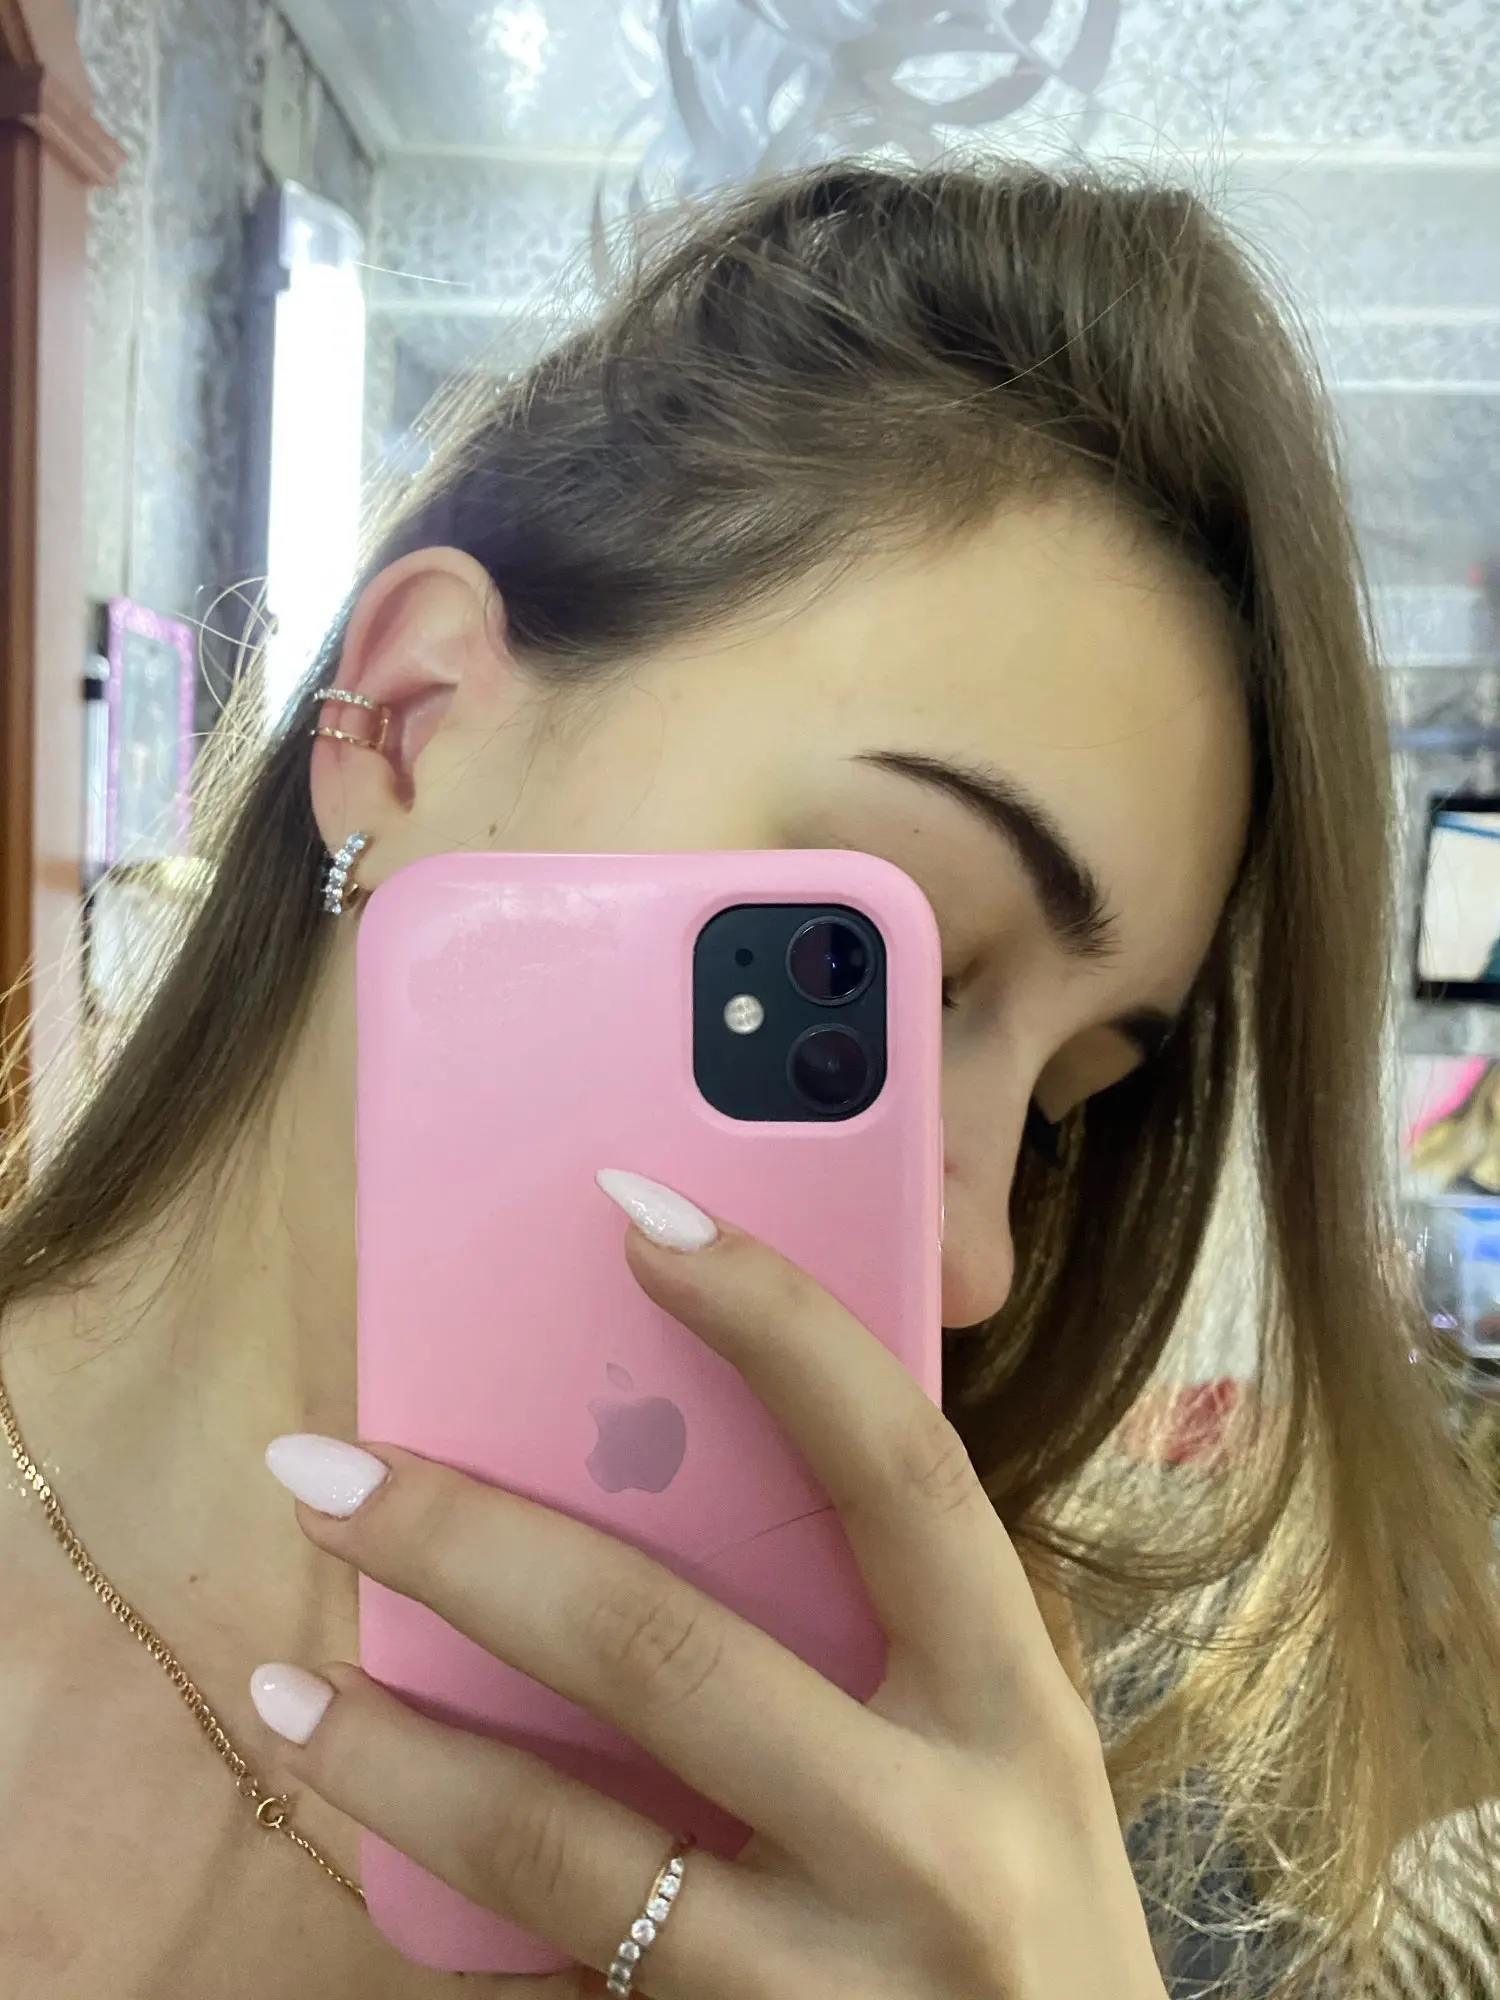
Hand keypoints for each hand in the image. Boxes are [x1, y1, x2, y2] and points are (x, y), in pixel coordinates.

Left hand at [254, 1173, 1168, 1998]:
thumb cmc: (1028, 1919)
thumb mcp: (1004, 1754)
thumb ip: (893, 1624)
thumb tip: (676, 1467)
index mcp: (1011, 1707)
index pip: (899, 1469)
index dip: (774, 1325)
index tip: (639, 1210)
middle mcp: (939, 1840)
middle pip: (671, 1648)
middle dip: (473, 1543)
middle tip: (329, 1468)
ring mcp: (839, 1986)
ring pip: (567, 1847)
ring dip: (399, 1756)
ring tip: (288, 1677)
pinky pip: (564, 1986)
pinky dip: (449, 1912)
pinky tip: (375, 1855)